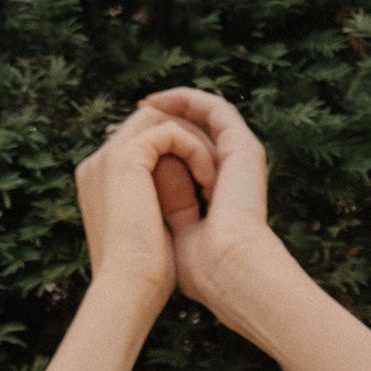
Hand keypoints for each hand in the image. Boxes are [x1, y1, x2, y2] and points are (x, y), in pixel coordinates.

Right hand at [75, 101, 214, 312]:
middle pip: (151, 123)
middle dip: (189, 137)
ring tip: (214, 177)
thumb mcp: (150, 231)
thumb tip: (182, 190)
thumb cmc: (143, 276)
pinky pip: (170, 132)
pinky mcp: (123, 157)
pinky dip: (195, 150)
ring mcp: (107, 157)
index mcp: (100, 182)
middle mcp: (98, 164)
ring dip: (195, 142)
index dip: (176, 149)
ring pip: (162, 122)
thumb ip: (156, 203)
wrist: (130, 290)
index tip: (207, 172)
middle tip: (217, 168)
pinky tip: (208, 180)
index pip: (141, 144)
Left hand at [140, 84, 281, 323]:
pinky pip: (214, 108)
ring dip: (176, 104)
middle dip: (167, 118)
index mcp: (220, 194)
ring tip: (146, 102)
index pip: (190, 158)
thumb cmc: (199, 268)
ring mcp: (241, 157)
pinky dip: (187, 102)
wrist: (225, 267)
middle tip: (137, 109)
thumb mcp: (172, 230)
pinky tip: (160, 103)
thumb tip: (137, 180)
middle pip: (198, 132)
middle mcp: (232, 173)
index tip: (128, 140)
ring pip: (206, 117)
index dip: (162, 145)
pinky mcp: (243, 146)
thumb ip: (164, 203)